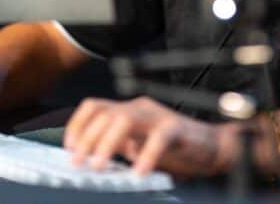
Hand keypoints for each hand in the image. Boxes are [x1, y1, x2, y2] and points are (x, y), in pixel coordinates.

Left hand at [64, 96, 237, 177]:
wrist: (211, 147)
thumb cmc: (173, 149)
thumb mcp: (136, 146)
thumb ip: (116, 146)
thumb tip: (87, 157)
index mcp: (128, 110)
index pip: (94, 107)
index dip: (77, 126)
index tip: (69, 148)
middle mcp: (140, 108)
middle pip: (105, 113)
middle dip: (86, 139)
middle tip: (79, 163)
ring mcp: (158, 116)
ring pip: (125, 119)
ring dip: (107, 143)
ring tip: (99, 166)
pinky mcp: (177, 128)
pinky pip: (159, 137)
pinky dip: (147, 155)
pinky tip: (140, 172)